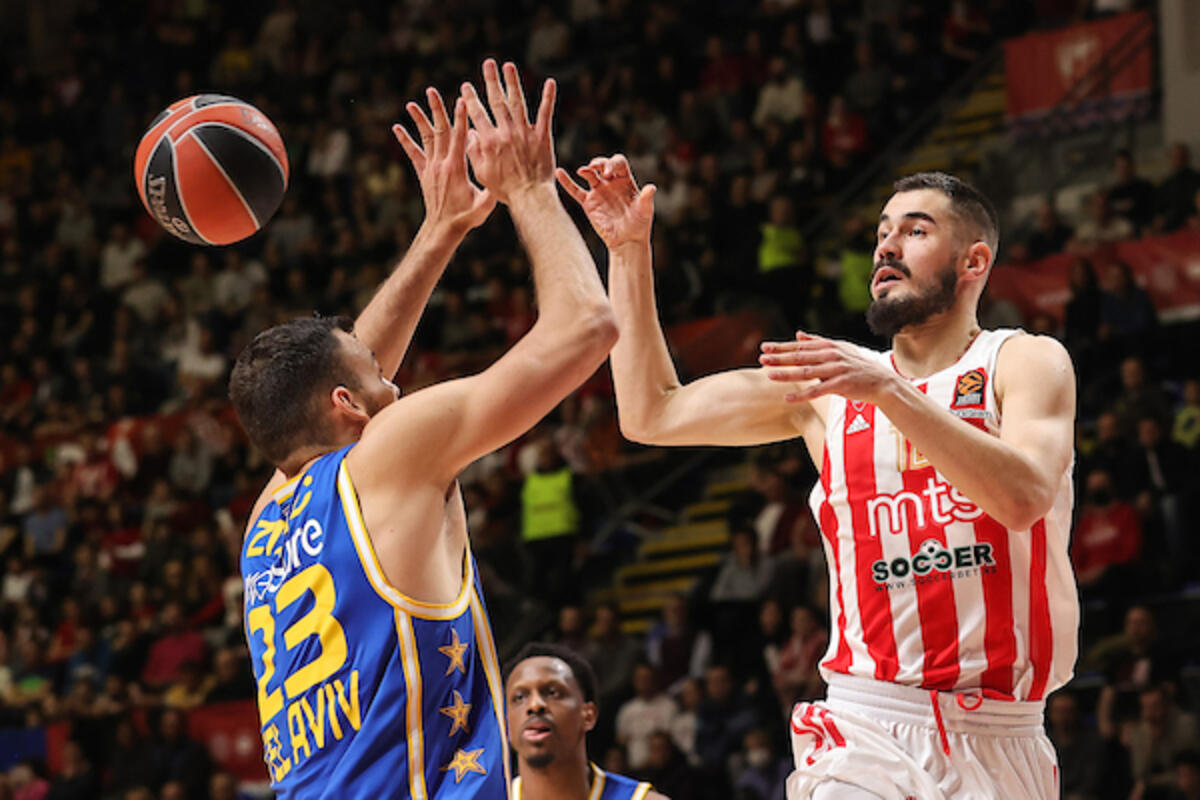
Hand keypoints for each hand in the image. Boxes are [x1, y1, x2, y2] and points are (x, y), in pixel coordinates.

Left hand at [393, 87, 494, 235]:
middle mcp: (441, 164)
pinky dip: (405, 140)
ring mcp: (430, 168)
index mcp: (456, 168)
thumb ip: (490, 193)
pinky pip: (413, 153)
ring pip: (425, 138)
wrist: (443, 229)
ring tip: (411, 104)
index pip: (459, 138)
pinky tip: (397, 127)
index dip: (460, 118)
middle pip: (439, 131)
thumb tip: (502, 184)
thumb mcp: (483, 206)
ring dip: (419, 120)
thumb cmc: (466, 218)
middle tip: (432, 91)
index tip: (462, 100)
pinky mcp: (423, 173)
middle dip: (436, 110)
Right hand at [460, 59, 555, 203]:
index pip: (477, 114)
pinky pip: (545, 113)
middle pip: (497, 101)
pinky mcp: (543, 137)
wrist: (530, 197)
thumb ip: (474, 152)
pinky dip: (548, 97)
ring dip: (513, 82)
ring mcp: (525, 133)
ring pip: (518, 102)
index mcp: (490, 141)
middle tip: (488, 63)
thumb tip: (470, 134)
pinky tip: (550, 83)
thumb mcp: (482, 174)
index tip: (466, 87)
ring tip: (509, 66)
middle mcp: (506, 132)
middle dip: (491, 80)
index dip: (471, 99)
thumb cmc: (505, 190)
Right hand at [557, 154, 655, 248]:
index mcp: (625, 180)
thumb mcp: (645, 210)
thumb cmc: (639, 224)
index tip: (609, 173)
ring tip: (583, 171)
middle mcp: (611, 183)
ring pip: (589, 175)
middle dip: (599, 163)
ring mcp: (599, 192)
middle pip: (603, 165)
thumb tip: (652, 188)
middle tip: (598, 170)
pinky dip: (567, 182)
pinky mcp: (589, 203)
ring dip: (586, 170)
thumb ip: (647, 198)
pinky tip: (559, 172)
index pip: (618, 163)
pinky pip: (576, 191)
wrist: (627, 241)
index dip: (613, 164)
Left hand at [759, 331, 895, 403]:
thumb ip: (817, 342)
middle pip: (801, 356)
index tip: (764, 347)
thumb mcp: (839, 349)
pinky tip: (788, 398)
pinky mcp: (841, 385)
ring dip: (787, 374)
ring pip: (807, 372)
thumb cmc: (856, 366)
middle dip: (780, 357)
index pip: (800, 346)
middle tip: (762, 358)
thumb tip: (798, 334)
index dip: (781, 347)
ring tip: (770, 375)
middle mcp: (831, 355)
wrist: (881, 382)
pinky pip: (818, 390)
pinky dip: (802, 394)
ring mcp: (836, 370)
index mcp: (828, 347)